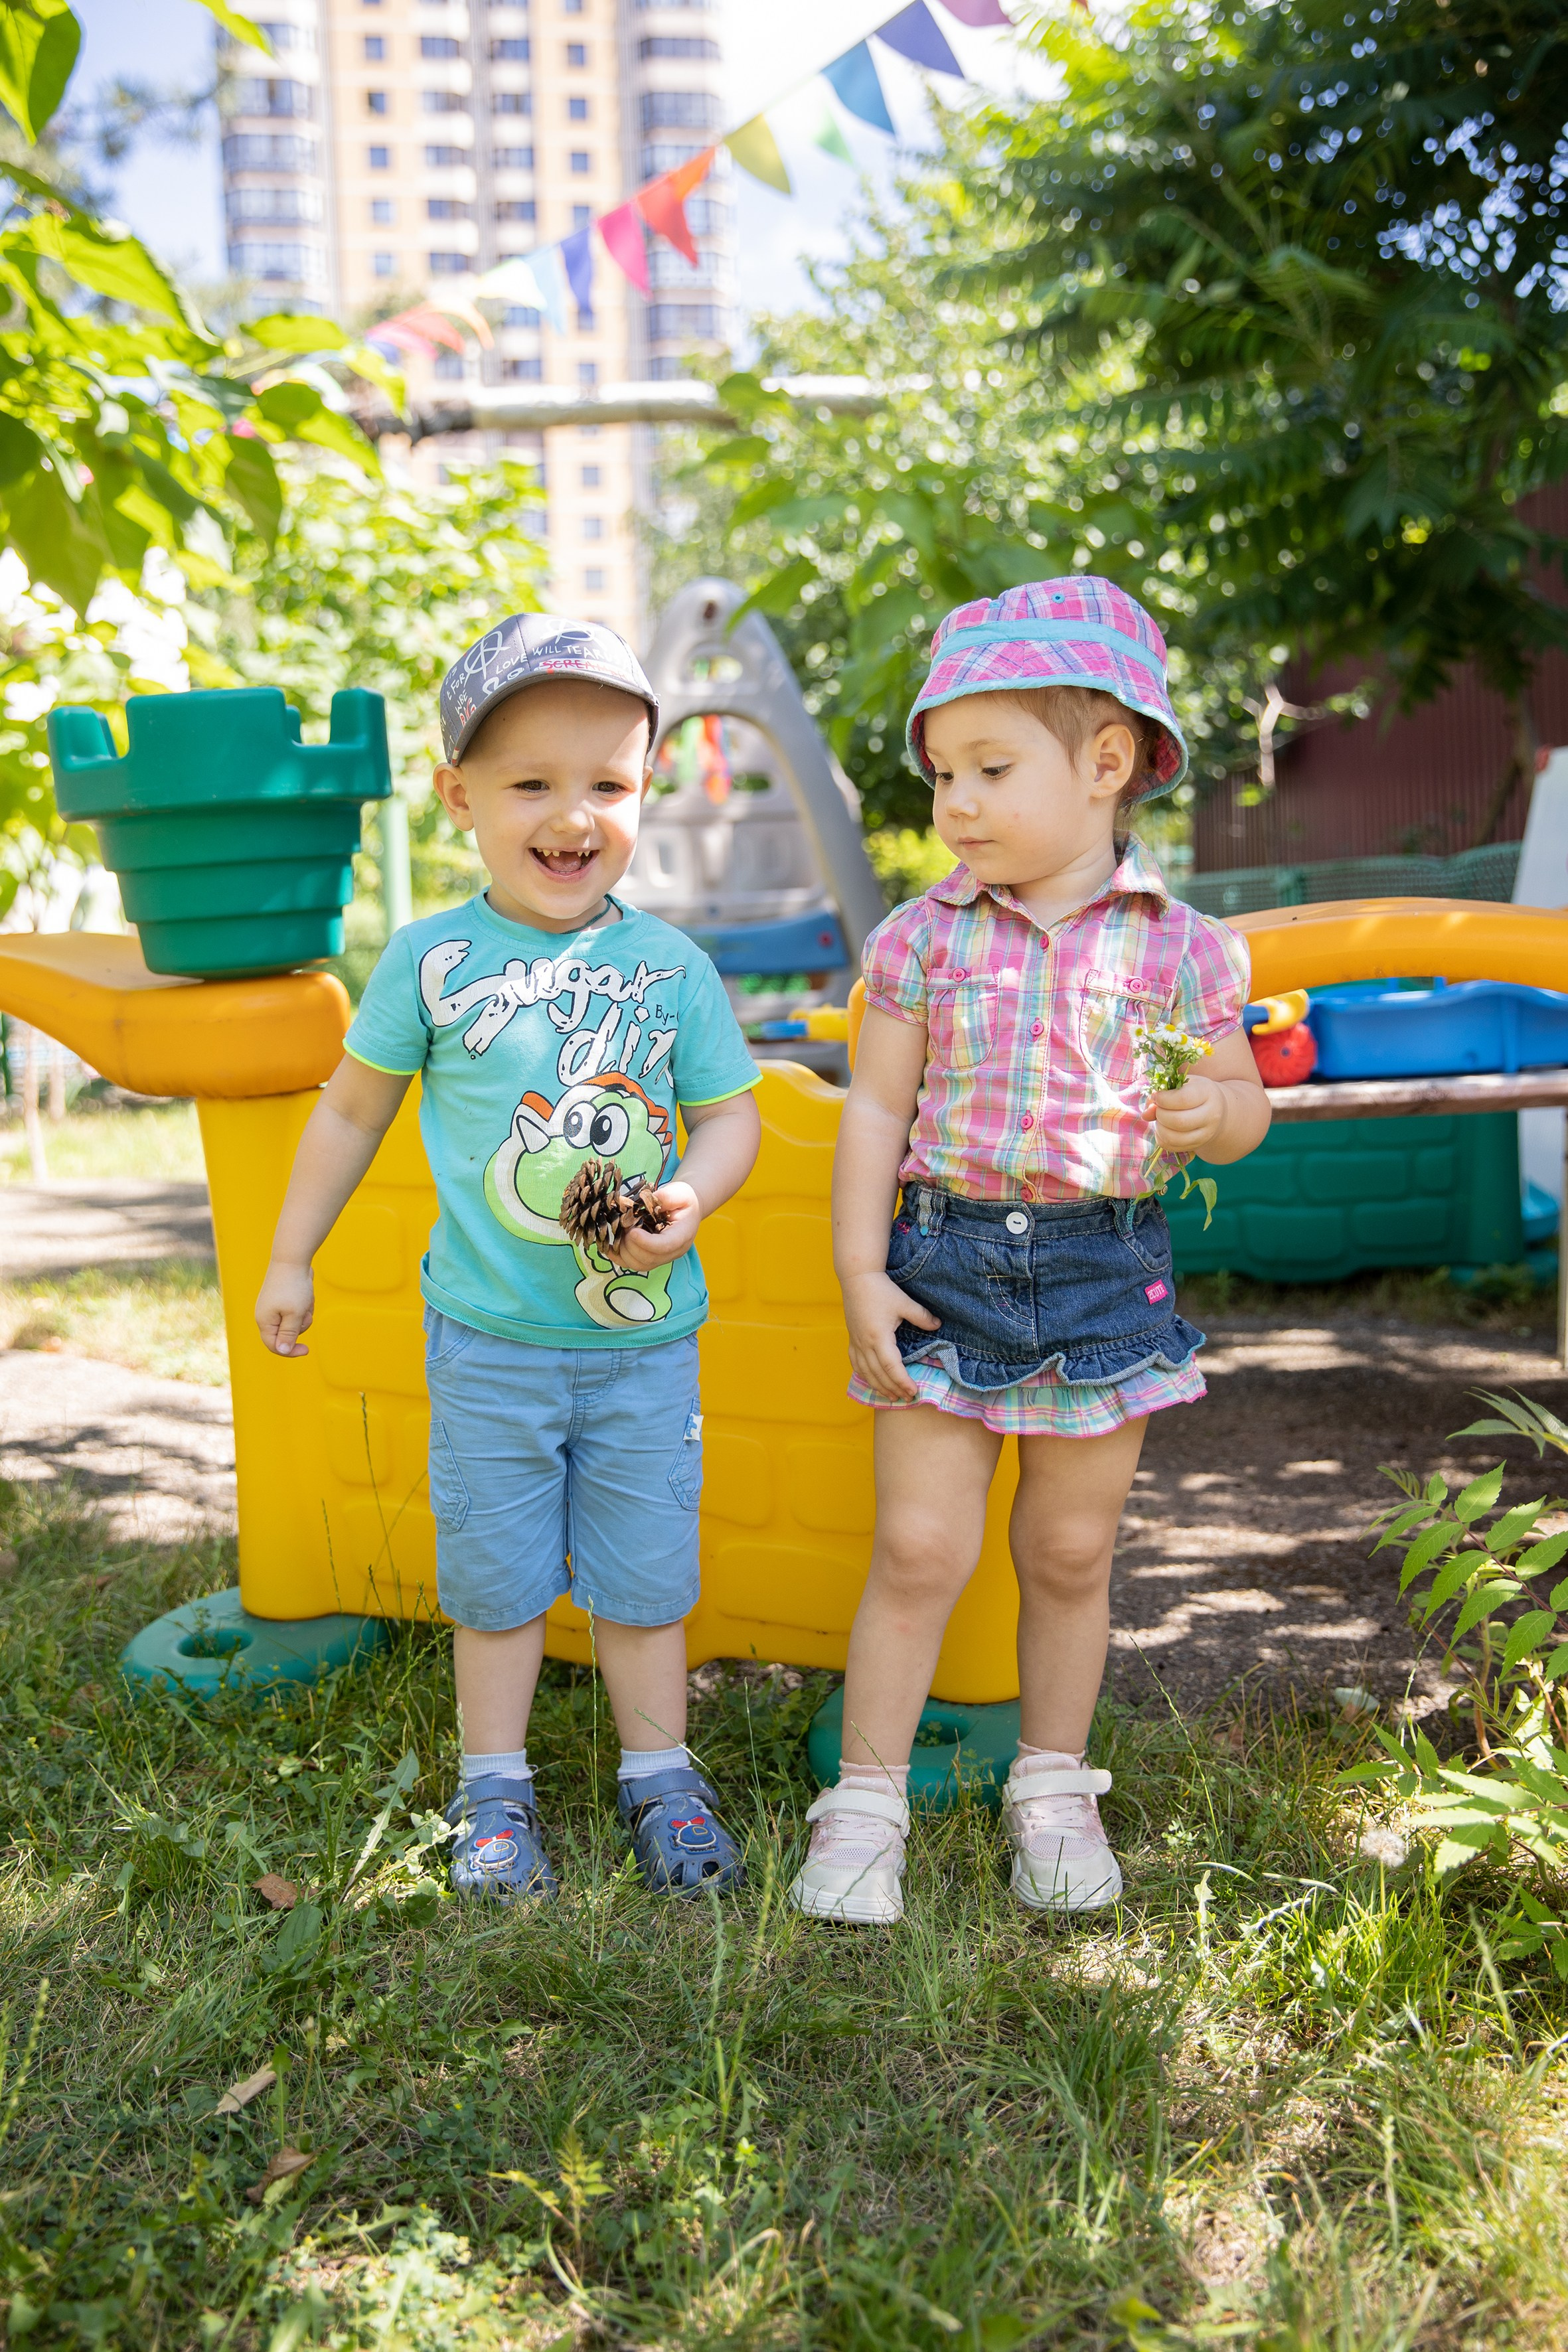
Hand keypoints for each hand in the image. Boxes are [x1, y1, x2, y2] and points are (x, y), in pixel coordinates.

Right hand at [256, 1260, 314, 1356]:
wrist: (292, 1259)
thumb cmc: (293, 1287)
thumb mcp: (294, 1314)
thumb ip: (289, 1334)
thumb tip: (282, 1350)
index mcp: (264, 1321)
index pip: (274, 1346)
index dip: (290, 1351)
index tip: (307, 1350)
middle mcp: (266, 1315)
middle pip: (286, 1335)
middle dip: (300, 1326)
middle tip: (305, 1312)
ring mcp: (274, 1307)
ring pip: (294, 1322)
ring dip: (304, 1314)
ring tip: (305, 1299)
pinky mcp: (283, 1300)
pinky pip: (297, 1311)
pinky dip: (304, 1305)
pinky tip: (306, 1294)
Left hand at [608, 1180, 700, 1270]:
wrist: (687, 1209)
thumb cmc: (684, 1199)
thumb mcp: (680, 1192)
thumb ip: (666, 1196)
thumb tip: (645, 1199)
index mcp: (683, 1235)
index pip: (664, 1246)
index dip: (646, 1242)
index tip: (632, 1231)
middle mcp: (673, 1251)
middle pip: (649, 1258)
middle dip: (631, 1244)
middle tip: (623, 1225)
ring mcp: (662, 1257)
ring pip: (639, 1264)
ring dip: (624, 1251)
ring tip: (619, 1232)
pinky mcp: (651, 1257)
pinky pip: (633, 1264)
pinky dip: (619, 1257)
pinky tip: (609, 1246)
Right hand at [841, 1269, 939, 1402]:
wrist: (857, 1278)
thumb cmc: (881, 1289)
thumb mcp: (905, 1302)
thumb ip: (922, 1316)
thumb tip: (937, 1326)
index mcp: (879, 1336)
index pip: (892, 1366)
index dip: (903, 1381)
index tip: (914, 1391)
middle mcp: (865, 1343)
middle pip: (879, 1374)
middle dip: (893, 1389)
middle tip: (907, 1399)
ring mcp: (856, 1342)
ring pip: (866, 1372)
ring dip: (879, 1386)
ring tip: (892, 1396)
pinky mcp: (852, 1339)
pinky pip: (856, 1364)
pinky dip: (865, 1376)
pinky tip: (873, 1381)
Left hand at [1151, 1073, 1229, 1155]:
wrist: (1216, 1110)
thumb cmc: (1194, 1093)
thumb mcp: (1181, 1086)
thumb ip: (1161, 1096)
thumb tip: (1145, 1114)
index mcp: (1207, 1093)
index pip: (1183, 1099)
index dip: (1164, 1099)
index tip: (1157, 1096)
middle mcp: (1211, 1115)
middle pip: (1178, 1121)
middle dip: (1160, 1115)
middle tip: (1158, 1109)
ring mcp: (1205, 1134)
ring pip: (1174, 1138)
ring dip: (1159, 1128)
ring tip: (1160, 1119)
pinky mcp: (1197, 1145)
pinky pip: (1171, 1146)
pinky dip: (1161, 1138)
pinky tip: (1164, 1128)